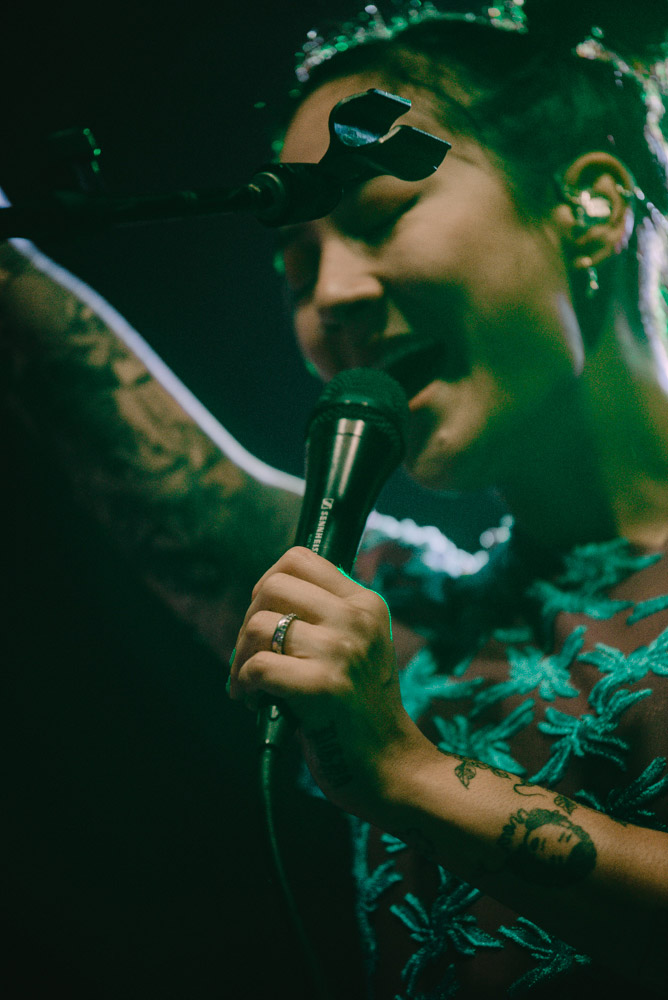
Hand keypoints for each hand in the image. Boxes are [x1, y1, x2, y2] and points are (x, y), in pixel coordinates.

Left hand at [228, 546, 425, 817]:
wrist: (389, 767)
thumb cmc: (360, 711)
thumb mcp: (358, 647)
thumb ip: (324, 616)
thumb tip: (262, 597)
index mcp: (366, 603)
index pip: (299, 558)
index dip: (267, 584)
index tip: (264, 618)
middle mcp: (357, 619)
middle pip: (272, 586)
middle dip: (247, 622)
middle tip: (250, 655)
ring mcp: (343, 650)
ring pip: (260, 626)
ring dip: (240, 658)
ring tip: (249, 685)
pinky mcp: (324, 686)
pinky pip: (258, 666)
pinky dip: (244, 684)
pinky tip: (253, 702)